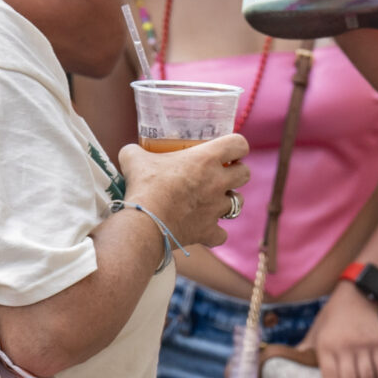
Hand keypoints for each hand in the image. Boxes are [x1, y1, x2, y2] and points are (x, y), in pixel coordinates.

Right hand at [119, 137, 249, 249]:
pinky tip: (202, 228)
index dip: (236, 146)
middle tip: (218, 175)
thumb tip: (131, 151)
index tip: (227, 151)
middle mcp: (218, 182)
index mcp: (207, 159)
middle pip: (245, 173)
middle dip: (235, 173)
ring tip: (210, 200)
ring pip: (238, 203)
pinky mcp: (209, 230)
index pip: (239, 144)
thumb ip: (136, 151)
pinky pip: (222, 234)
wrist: (144, 222)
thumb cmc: (143, 186)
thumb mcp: (134, 159)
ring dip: (227, 201)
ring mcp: (217, 208)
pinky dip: (214, 232)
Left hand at [307, 281, 377, 377]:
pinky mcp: (377, 344)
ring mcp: (363, 346)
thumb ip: (305, 350)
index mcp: (327, 346)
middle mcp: (345, 348)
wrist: (357, 296)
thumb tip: (286, 365)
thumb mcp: (315, 331)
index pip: (330, 373)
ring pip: (367, 376)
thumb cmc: (331, 317)